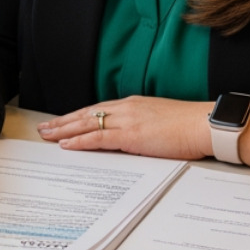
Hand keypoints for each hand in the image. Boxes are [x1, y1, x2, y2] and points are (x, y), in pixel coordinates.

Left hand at [37, 96, 213, 159]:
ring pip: (87, 124)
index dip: (77, 116)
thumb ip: (142, 124)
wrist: (205, 124)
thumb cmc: (189, 125)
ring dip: (64, 131)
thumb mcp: (160, 120)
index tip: (62, 121)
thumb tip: (132, 135)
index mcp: (132, 104)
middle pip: (86, 114)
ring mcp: (128, 121)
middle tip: (44, 128)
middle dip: (63, 122)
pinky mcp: (132, 135)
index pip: (97, 110)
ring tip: (47, 136)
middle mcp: (126, 109)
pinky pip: (99, 138)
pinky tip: (66, 145)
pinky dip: (80, 141)